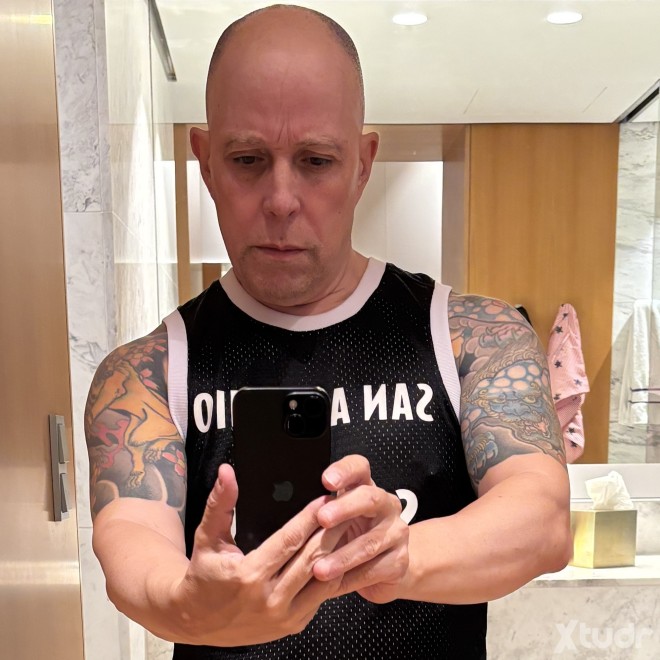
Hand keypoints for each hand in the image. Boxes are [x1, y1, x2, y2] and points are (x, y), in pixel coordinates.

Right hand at [172, 464, 345, 646]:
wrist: (196, 621)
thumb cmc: (203, 576)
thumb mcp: (207, 538)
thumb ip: (220, 503)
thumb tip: (227, 472)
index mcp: (249, 575)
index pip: (290, 540)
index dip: (310, 517)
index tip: (325, 498)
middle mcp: (270, 600)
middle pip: (313, 558)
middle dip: (333, 529)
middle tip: (348, 506)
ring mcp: (284, 617)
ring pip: (323, 579)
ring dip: (339, 551)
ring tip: (350, 526)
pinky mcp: (293, 625)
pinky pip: (321, 596)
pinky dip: (334, 573)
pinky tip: (341, 553)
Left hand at [312, 455, 409, 603]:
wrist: (385, 570)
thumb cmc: (351, 538)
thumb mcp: (336, 521)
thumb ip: (320, 514)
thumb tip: (290, 523)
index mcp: (366, 488)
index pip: (359, 468)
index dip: (344, 471)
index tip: (326, 480)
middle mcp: (385, 505)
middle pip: (369, 498)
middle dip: (344, 508)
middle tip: (322, 518)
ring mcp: (396, 533)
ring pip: (370, 542)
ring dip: (342, 556)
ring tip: (319, 568)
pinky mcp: (399, 561)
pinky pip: (374, 570)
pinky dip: (351, 578)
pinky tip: (333, 584)